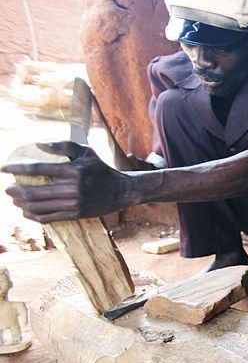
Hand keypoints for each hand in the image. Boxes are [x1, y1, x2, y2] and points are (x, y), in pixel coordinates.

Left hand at [2, 141, 133, 222]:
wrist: (120, 191)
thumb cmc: (100, 169)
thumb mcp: (86, 151)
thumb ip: (63, 145)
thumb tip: (38, 144)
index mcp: (72, 170)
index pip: (38, 169)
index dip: (18, 169)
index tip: (4, 169)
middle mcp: (72, 188)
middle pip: (34, 191)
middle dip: (16, 191)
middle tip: (7, 189)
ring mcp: (74, 203)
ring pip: (39, 206)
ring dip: (22, 204)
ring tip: (15, 200)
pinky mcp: (76, 214)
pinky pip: (49, 217)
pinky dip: (34, 216)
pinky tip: (26, 212)